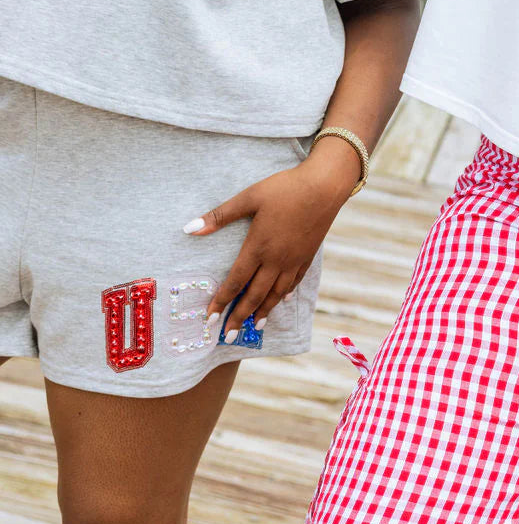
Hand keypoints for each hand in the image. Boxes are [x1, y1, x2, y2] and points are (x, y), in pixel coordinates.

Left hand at [183, 151, 359, 339]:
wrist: (325, 185)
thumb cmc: (285, 188)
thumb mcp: (249, 197)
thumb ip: (219, 215)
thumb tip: (189, 229)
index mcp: (258, 246)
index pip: (235, 281)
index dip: (222, 301)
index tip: (210, 319)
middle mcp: (276, 259)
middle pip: (255, 295)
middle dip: (240, 317)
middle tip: (228, 337)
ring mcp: (294, 259)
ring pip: (276, 293)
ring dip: (263, 312)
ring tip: (254, 327)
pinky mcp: (308, 255)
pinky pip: (295, 281)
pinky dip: (285, 294)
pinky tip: (282, 299)